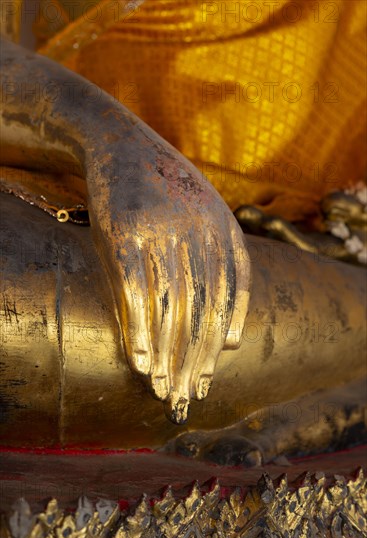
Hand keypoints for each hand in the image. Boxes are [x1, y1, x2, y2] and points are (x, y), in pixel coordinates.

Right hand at [88, 142, 250, 423]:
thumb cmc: (164, 192)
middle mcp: (200, 230)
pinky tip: (140, 360)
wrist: (121, 143)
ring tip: (163, 387)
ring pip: (171, 304)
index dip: (223, 338)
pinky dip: (140, 329)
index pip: (233, 295)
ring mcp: (163, 230)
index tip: (213, 373)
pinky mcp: (125, 231)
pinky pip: (136, 289)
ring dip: (168, 353)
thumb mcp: (204, 218)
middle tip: (187, 393)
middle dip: (195, 357)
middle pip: (204, 307)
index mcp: (226, 229)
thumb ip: (222, 268)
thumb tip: (234, 337)